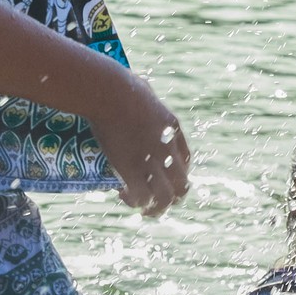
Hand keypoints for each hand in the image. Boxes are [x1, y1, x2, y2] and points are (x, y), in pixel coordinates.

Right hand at [86, 64, 190, 216]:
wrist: (110, 92)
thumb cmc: (121, 84)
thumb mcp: (141, 89)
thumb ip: (143, 96)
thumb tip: (135, 88)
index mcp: (172, 129)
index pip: (185, 160)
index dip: (176, 174)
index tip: (161, 177)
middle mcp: (168, 149)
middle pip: (182, 185)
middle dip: (171, 197)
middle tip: (155, 202)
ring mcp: (151, 161)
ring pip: (165, 198)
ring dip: (155, 208)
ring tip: (144, 210)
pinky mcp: (131, 169)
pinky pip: (141, 197)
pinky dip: (135, 202)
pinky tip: (123, 196)